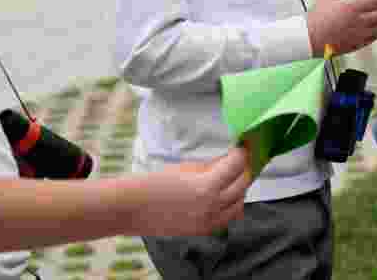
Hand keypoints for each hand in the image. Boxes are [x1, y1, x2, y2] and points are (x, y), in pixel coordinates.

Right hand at [131, 147, 251, 236]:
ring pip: (240, 202)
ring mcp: (209, 221)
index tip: (242, 146)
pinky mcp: (203, 230)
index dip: (242, 153)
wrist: (132, 207)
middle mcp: (212, 206)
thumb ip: (212, 166)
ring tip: (233, 177)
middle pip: (243, 183)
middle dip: (244, 168)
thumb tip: (231, 160)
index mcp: (207, 187)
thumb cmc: (155, 183)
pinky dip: (232, 205)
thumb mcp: (187, 168)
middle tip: (241, 159)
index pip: (237, 165)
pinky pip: (228, 217)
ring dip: (240, 188)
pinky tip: (226, 196)